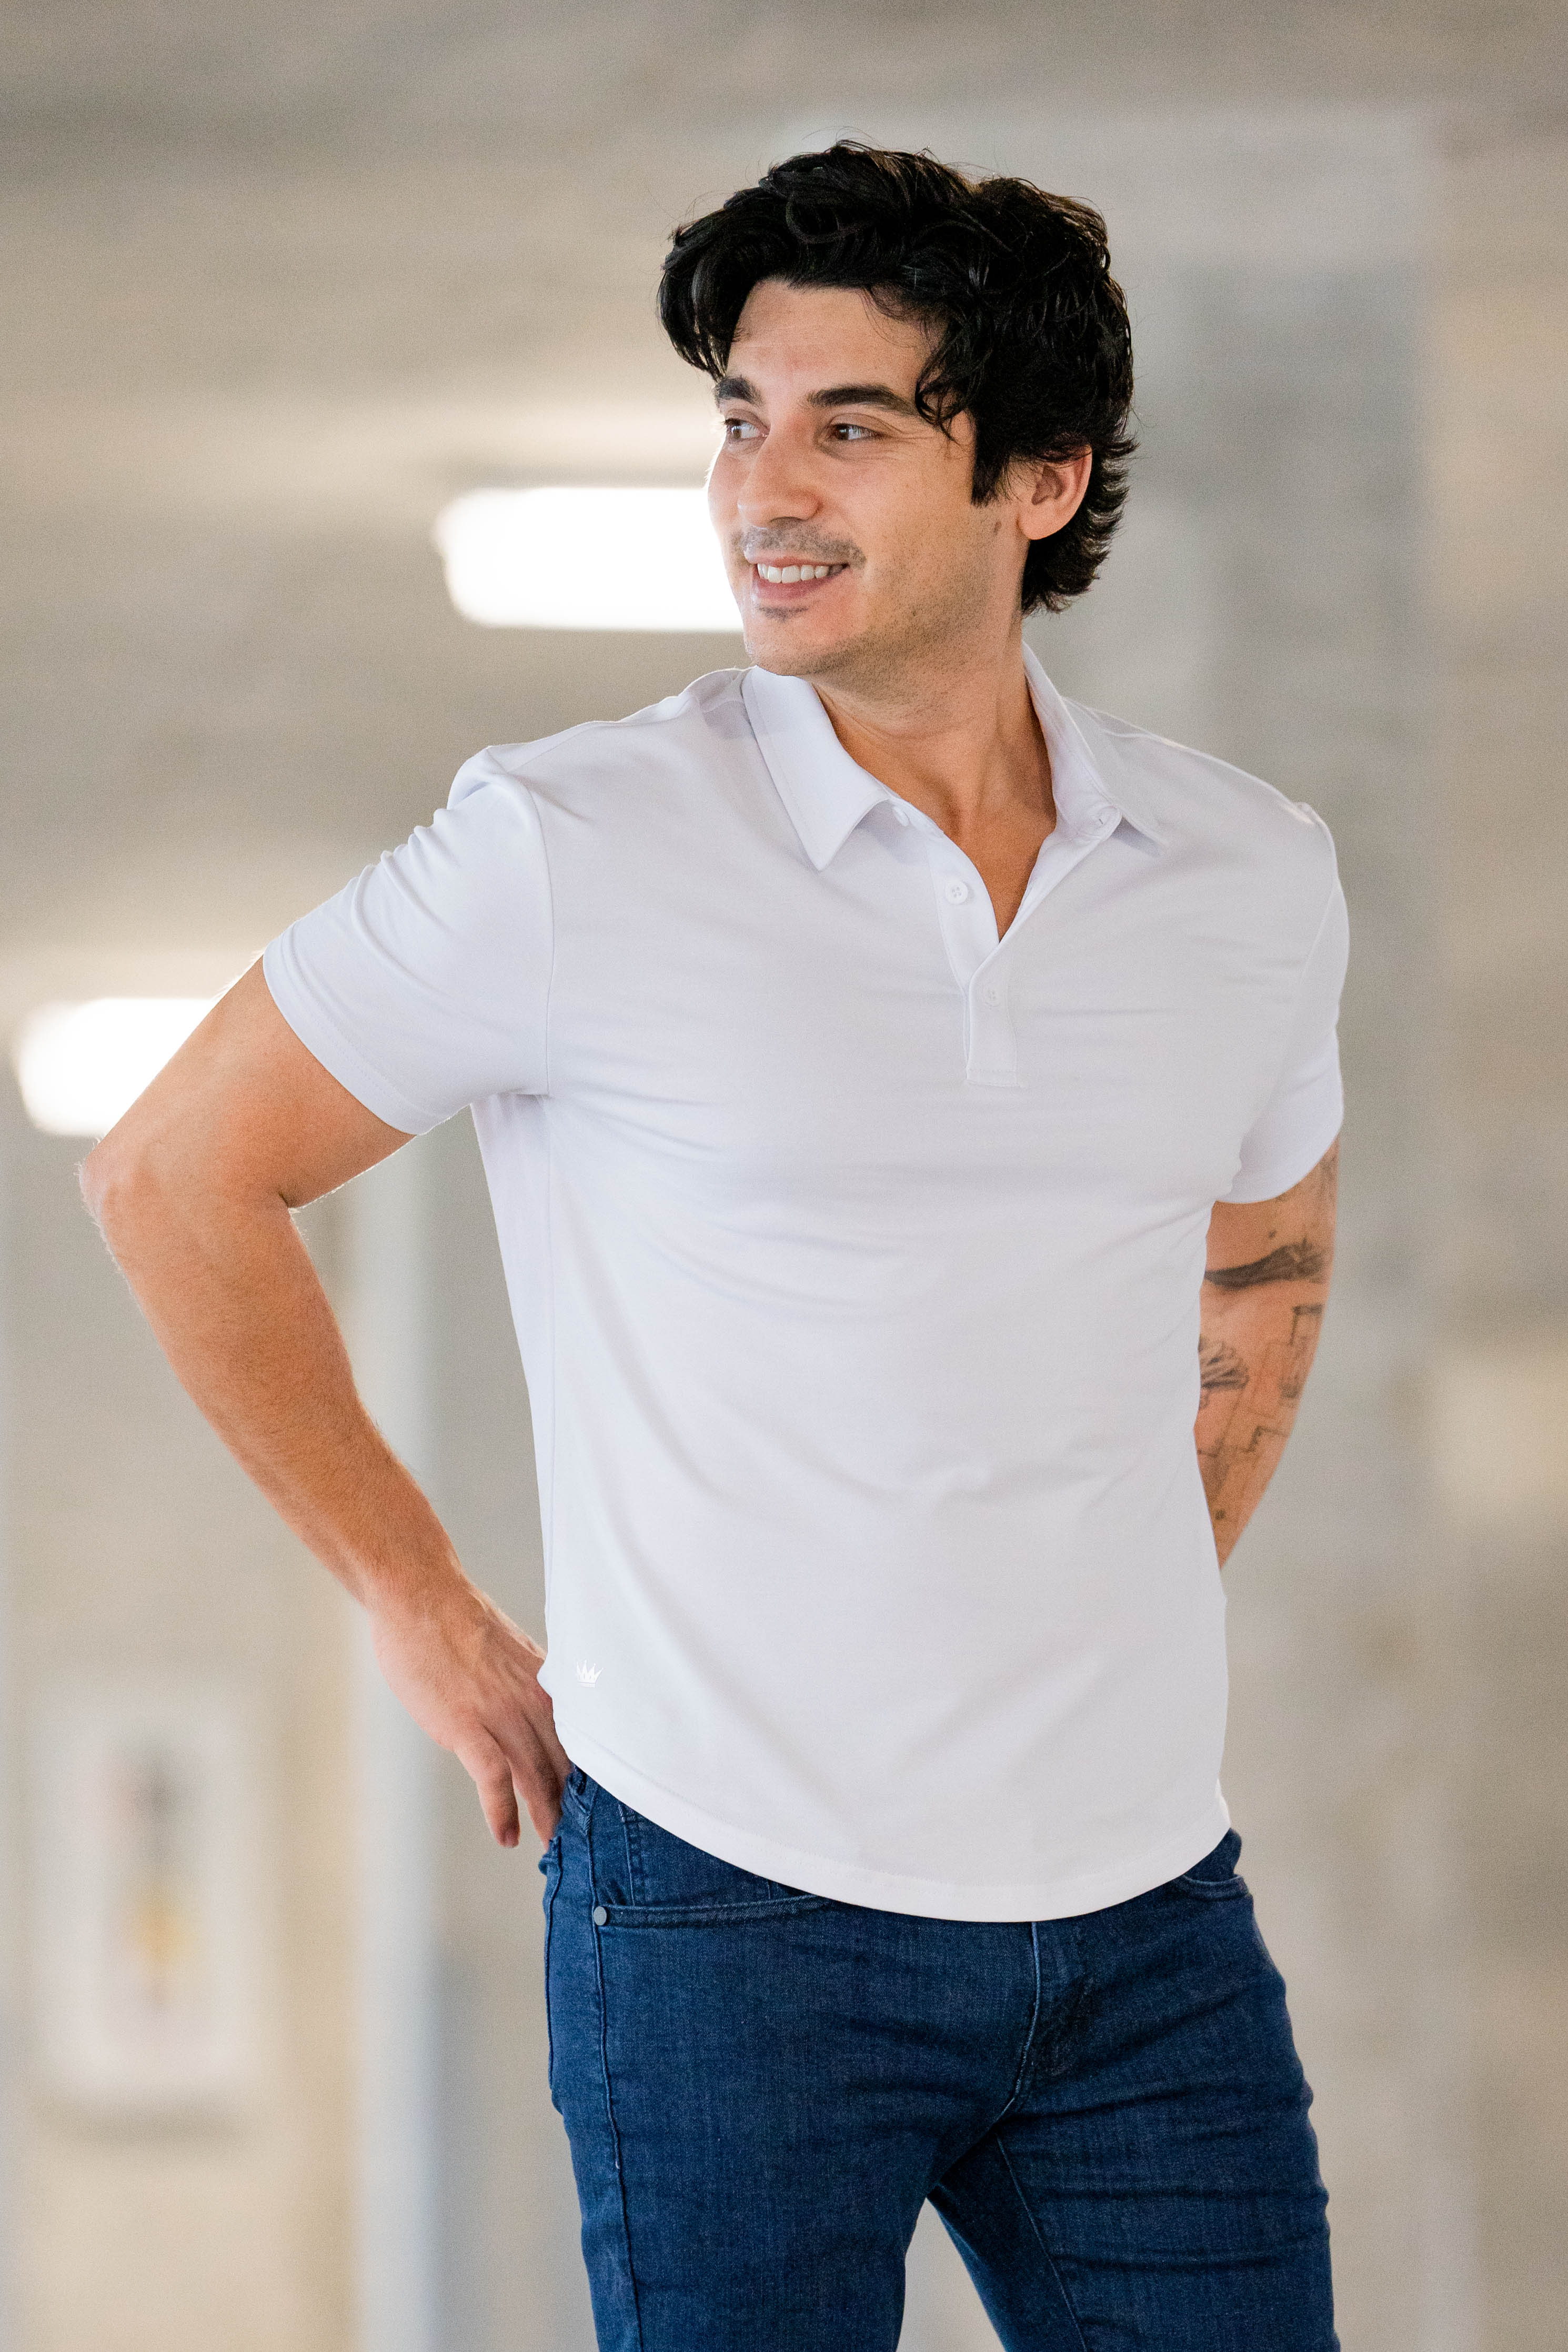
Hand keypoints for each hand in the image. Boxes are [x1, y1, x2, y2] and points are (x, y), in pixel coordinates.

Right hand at [368, 1577, 570, 1846]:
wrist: (420, 1597)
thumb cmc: (457, 1622)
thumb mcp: (508, 1654)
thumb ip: (525, 1685)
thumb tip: (531, 1714)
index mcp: (546, 1682)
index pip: (577, 1738)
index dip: (586, 1775)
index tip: (594, 1803)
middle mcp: (532, 1701)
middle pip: (563, 1764)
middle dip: (573, 1804)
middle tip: (580, 1839)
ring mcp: (501, 1715)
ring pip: (536, 1777)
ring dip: (544, 1816)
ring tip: (550, 1847)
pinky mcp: (467, 1726)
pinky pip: (494, 1780)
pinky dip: (502, 1812)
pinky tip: (506, 1835)